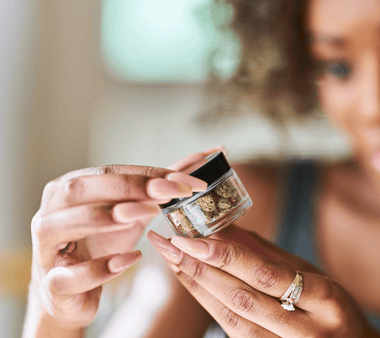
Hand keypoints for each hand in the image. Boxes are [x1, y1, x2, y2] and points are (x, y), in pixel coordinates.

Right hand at [27, 148, 222, 330]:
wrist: (73, 293)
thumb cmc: (100, 245)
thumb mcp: (132, 213)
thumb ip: (159, 188)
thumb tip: (199, 160)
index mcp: (70, 189)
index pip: (109, 173)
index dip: (148, 174)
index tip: (187, 181)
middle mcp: (51, 211)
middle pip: (81, 189)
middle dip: (127, 187)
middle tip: (168, 191)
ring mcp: (46, 248)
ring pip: (64, 224)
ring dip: (107, 217)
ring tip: (146, 214)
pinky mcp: (53, 283)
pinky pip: (70, 275)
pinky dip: (101, 268)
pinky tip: (131, 259)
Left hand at [147, 225, 379, 337]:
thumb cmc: (335, 309)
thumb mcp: (315, 275)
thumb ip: (271, 255)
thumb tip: (227, 227)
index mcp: (327, 302)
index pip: (268, 277)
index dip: (227, 257)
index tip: (194, 236)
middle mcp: (308, 332)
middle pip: (243, 299)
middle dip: (201, 269)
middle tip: (169, 242)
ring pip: (233, 319)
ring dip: (198, 287)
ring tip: (172, 259)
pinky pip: (233, 331)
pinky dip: (208, 304)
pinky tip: (191, 282)